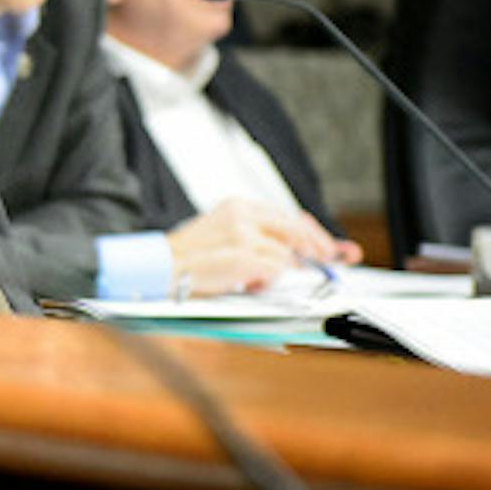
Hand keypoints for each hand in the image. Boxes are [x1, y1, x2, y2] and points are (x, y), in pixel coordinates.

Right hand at [166, 197, 351, 295]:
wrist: (159, 266)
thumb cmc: (188, 257)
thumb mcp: (224, 234)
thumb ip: (257, 235)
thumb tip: (295, 249)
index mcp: (238, 206)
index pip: (287, 216)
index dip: (313, 233)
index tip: (331, 246)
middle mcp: (243, 215)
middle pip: (296, 231)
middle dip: (318, 249)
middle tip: (329, 261)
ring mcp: (244, 235)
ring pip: (287, 255)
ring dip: (279, 271)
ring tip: (255, 279)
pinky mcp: (244, 256)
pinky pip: (275, 270)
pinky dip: (268, 281)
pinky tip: (249, 283)